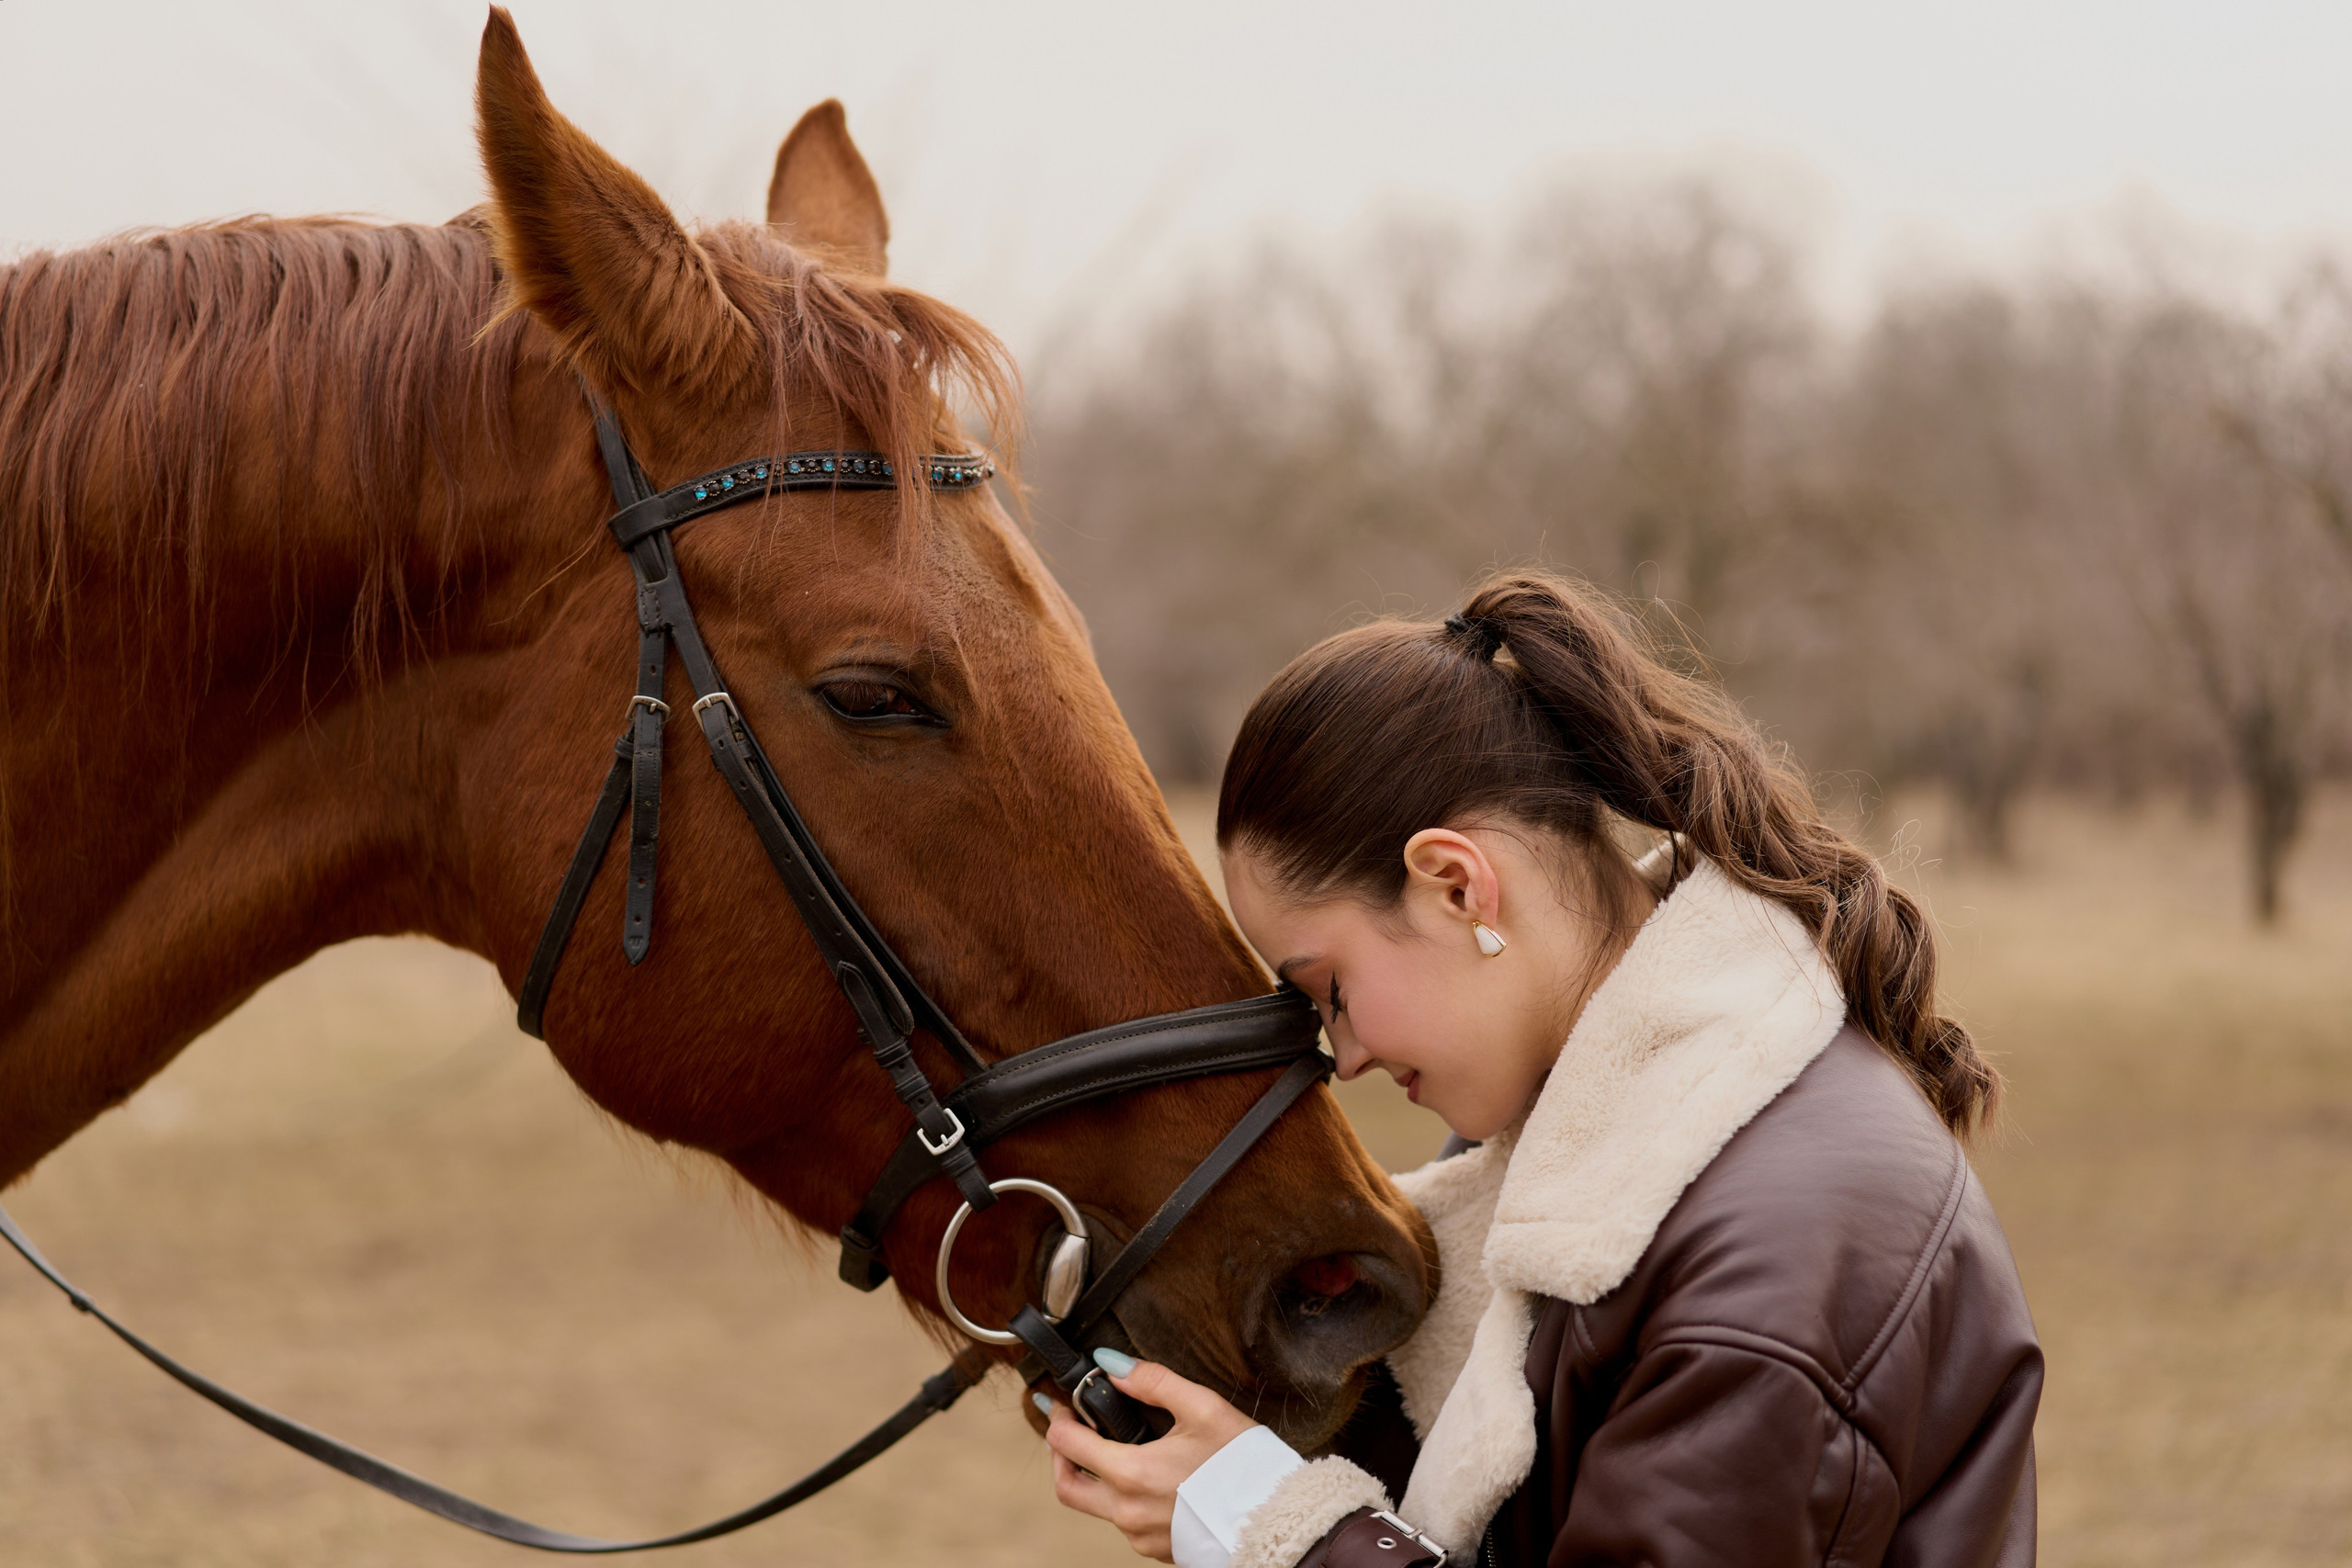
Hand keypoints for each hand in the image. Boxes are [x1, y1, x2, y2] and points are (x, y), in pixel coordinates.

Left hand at [1038, 1354, 1257, 1561]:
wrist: (1277, 1519)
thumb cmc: (1244, 1466)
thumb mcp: (1202, 1408)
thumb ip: (1152, 1381)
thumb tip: (1110, 1363)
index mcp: (1131, 1474)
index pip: (1066, 1444)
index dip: (1059, 1418)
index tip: (1063, 1404)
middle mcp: (1127, 1512)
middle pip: (1067, 1488)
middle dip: (1061, 1456)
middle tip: (1070, 1431)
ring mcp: (1140, 1536)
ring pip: (1098, 1507)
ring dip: (1097, 1478)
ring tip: (1118, 1449)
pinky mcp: (1156, 1550)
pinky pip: (1126, 1524)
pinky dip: (1126, 1498)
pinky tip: (1152, 1478)